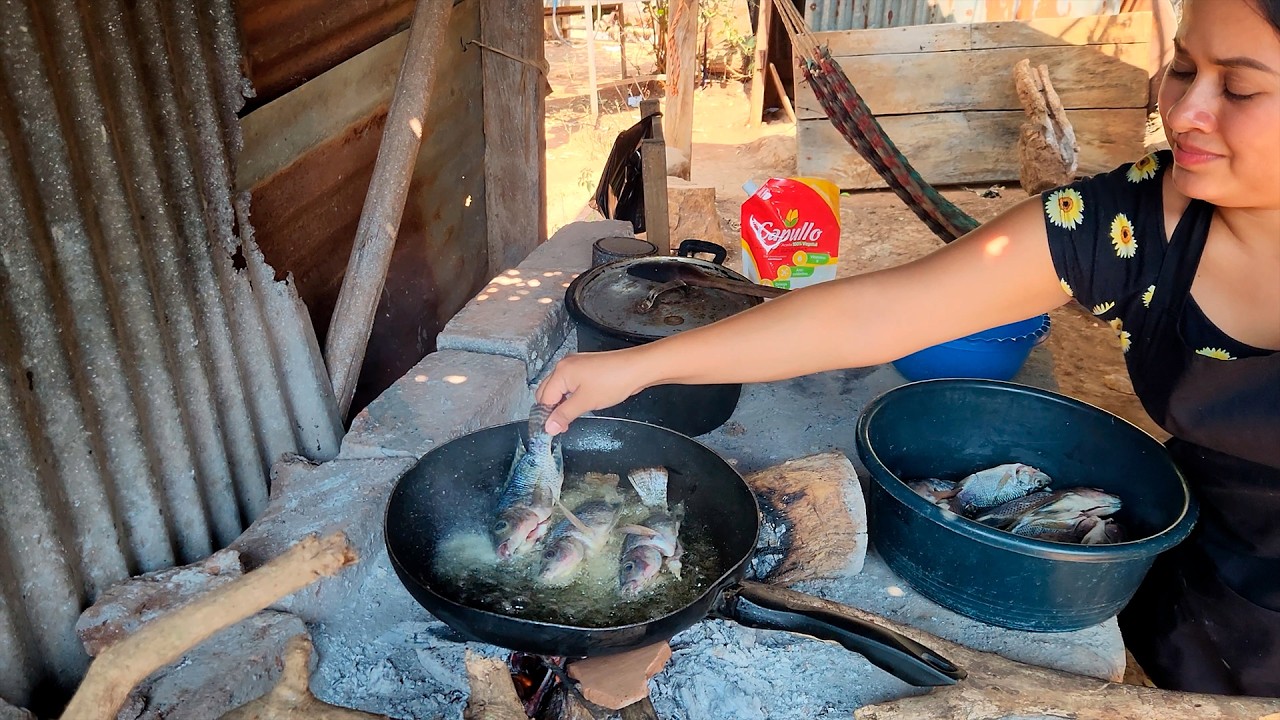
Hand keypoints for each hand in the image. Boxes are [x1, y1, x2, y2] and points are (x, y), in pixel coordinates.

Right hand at [535, 348, 654, 434]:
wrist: (637, 368)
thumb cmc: (613, 382)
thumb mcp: (585, 402)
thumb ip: (564, 415)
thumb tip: (548, 427)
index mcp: (561, 371)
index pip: (544, 398)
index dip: (548, 416)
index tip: (555, 430)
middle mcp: (564, 365)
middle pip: (547, 391)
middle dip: (552, 408)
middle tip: (563, 424)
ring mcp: (575, 364)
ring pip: (559, 387)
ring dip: (562, 402)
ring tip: (573, 414)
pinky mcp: (585, 367)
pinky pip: (570, 383)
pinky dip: (571, 394)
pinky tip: (580, 403)